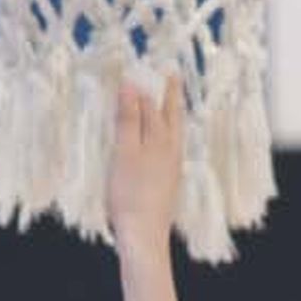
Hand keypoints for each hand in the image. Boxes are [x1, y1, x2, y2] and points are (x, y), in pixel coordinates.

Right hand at [107, 78, 182, 255]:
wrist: (144, 234)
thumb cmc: (129, 193)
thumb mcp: (124, 152)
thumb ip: (128, 118)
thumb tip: (132, 86)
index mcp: (160, 138)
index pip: (152, 104)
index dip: (145, 85)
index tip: (142, 66)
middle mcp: (171, 149)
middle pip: (172, 114)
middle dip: (170, 93)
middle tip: (172, 74)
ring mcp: (172, 166)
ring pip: (175, 131)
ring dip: (172, 113)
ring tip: (172, 102)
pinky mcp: (169, 181)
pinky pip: (172, 147)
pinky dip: (170, 133)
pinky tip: (166, 139)